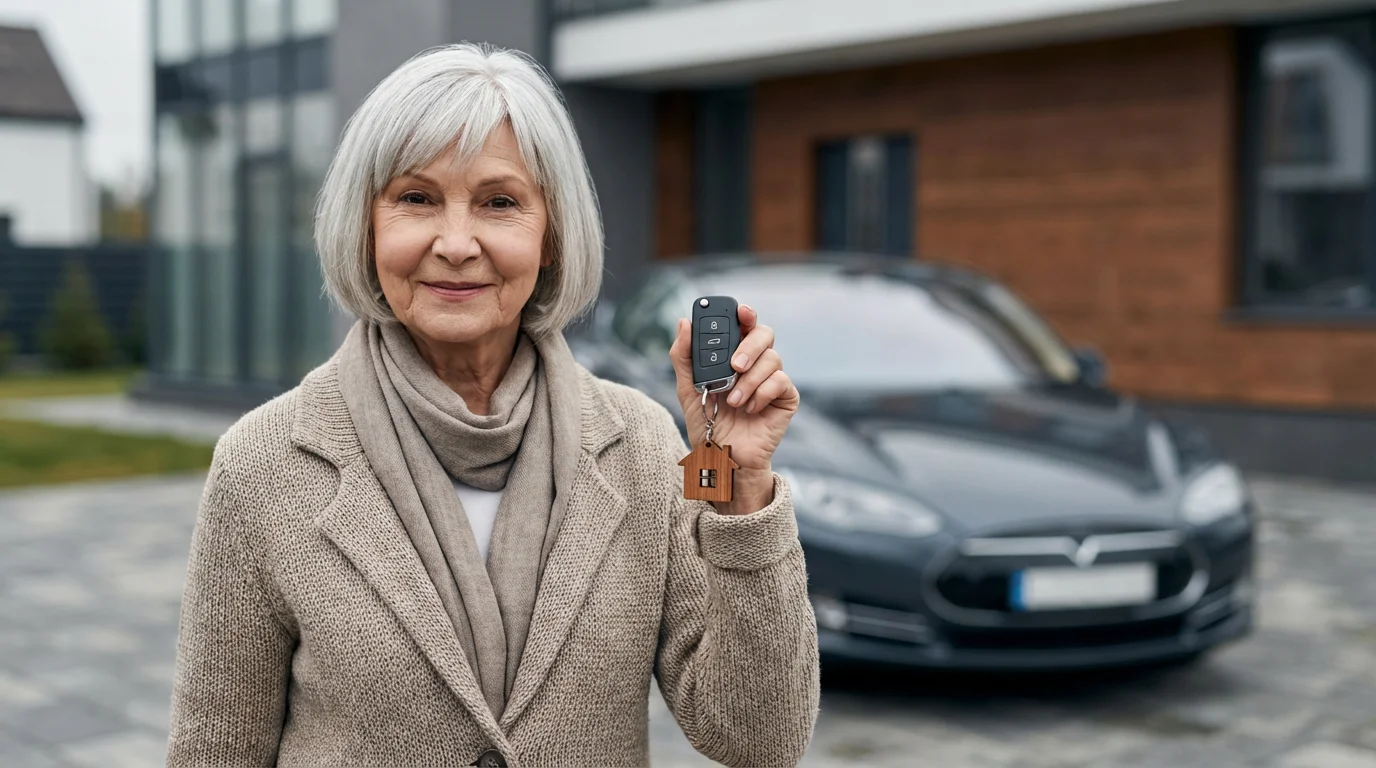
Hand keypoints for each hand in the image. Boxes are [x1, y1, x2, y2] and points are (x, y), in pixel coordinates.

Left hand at [670, 304, 800, 511]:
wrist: (723, 459)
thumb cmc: (708, 425)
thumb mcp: (687, 389)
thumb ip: (683, 356)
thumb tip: (684, 322)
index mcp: (734, 355)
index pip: (743, 325)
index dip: (745, 313)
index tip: (740, 311)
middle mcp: (756, 363)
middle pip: (765, 333)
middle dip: (750, 346)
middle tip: (734, 365)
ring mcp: (773, 380)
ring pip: (773, 358)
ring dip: (750, 380)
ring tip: (734, 401)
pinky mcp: (786, 398)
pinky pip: (782, 382)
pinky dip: (762, 394)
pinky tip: (750, 409)